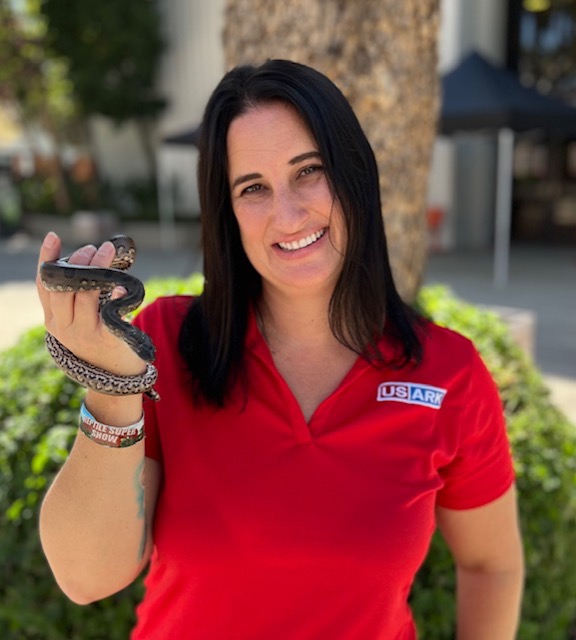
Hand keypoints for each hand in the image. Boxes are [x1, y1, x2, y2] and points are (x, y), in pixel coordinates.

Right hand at [36, 232, 146, 376]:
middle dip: (78, 263)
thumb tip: (87, 259)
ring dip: (97, 270)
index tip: (53, 237)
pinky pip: (108, 316)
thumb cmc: (97, 339)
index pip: (45, 285)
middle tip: (92, 247)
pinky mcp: (106, 340)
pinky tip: (118, 286)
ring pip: (84, 297)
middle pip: (64, 288)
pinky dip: (113, 298)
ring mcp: (84, 334)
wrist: (115, 375)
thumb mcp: (77, 320)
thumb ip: (76, 296)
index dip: (47, 260)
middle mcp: (64, 328)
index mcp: (53, 320)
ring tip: (108, 251)